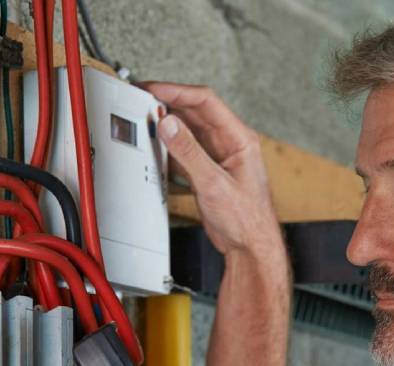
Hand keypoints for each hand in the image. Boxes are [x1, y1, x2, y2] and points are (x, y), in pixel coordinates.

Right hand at [141, 82, 284, 261]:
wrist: (250, 247)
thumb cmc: (247, 220)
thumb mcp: (214, 184)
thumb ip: (189, 153)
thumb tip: (169, 124)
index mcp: (239, 139)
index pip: (205, 101)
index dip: (177, 91)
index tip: (153, 90)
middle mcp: (230, 144)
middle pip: (194, 113)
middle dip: (168, 105)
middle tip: (143, 101)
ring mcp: (218, 158)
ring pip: (188, 132)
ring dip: (168, 127)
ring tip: (146, 122)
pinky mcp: (208, 173)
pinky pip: (185, 152)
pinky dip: (170, 149)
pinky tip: (157, 150)